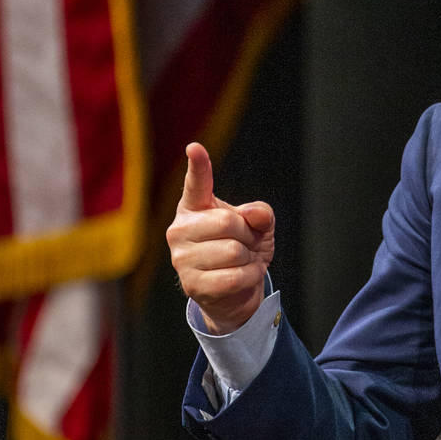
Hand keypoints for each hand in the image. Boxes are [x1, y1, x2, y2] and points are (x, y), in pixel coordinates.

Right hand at [166, 142, 274, 334]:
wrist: (237, 292)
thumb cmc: (244, 249)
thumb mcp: (259, 226)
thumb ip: (261, 214)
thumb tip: (252, 214)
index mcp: (195, 208)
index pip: (196, 183)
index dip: (198, 165)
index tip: (195, 147)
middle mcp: (179, 230)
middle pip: (228, 222)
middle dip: (247, 234)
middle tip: (245, 244)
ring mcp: (181, 259)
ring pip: (233, 251)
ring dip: (249, 258)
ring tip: (241, 262)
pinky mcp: (191, 284)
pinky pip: (234, 276)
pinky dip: (249, 276)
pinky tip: (243, 277)